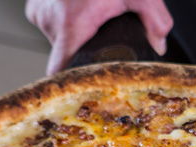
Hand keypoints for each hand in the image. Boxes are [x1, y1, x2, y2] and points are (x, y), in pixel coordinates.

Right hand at [25, 0, 172, 74]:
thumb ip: (155, 21)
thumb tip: (159, 46)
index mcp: (71, 27)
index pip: (61, 72)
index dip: (71, 83)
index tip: (81, 90)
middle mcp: (50, 22)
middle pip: (65, 56)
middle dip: (83, 54)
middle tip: (100, 41)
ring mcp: (40, 12)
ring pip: (57, 40)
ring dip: (73, 37)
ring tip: (90, 20)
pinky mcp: (35, 4)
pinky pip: (49, 24)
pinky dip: (61, 22)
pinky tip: (76, 11)